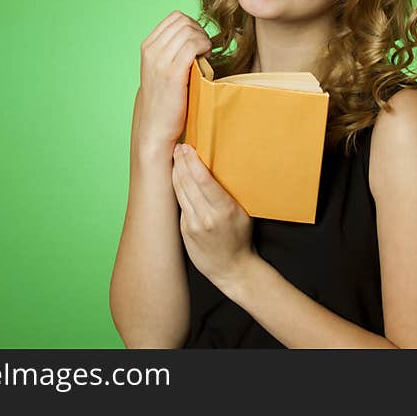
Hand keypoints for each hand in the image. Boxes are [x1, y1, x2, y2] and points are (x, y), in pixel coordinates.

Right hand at [135, 10, 213, 150]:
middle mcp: (151, 50)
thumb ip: (172, 50)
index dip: (193, 25)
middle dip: (200, 31)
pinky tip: (206, 60)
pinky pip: (192, 45)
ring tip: (205, 56)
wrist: (156, 126)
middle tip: (205, 50)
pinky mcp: (172, 73)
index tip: (199, 42)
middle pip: (183, 21)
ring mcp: (160, 61)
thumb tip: (196, 33)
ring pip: (189, 31)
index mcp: (148, 46)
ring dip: (203, 40)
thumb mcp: (162, 68)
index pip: (175, 17)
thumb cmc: (166, 99)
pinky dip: (204, 47)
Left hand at [171, 143, 255, 289]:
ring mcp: (192, 224)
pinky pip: (179, 203)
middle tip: (178, 145)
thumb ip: (228, 194)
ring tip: (174, 156)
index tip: (187, 146)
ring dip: (175, 171)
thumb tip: (217, 168)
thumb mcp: (242, 213)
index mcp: (225, 210)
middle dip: (181, 161)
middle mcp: (206, 216)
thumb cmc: (240, 238)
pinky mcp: (184, 230)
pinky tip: (175, 176)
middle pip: (188, 182)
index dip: (192, 161)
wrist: (232, 270)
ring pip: (179, 191)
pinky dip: (176, 187)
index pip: (203, 179)